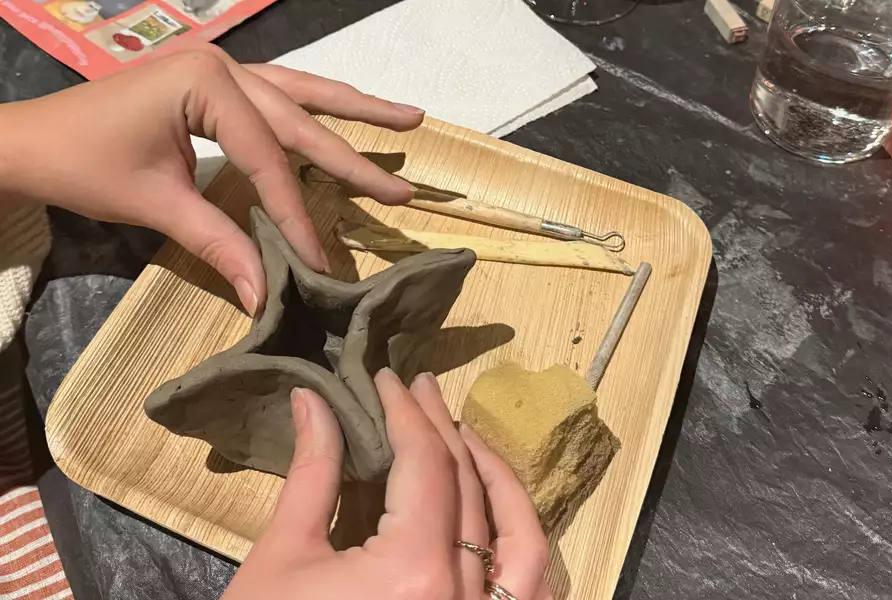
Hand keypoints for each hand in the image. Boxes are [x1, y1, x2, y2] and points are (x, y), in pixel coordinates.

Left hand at [0, 44, 422, 314]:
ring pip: (302, 92)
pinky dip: (316, 109)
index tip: (322, 262)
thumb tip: (266, 297)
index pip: (269, 160)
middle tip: (404, 190)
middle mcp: (224, 66)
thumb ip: (219, 243)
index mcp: (207, 84)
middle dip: (355, 158)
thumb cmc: (83, 163)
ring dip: (354, 109)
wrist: (28, 140)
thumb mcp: (155, 204)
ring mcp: (221, 69)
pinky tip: (346, 114)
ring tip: (409, 118)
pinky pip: (280, 95)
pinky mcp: (214, 84)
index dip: (297, 215)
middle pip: (302, 120)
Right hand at [222, 369, 551, 599]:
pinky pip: (527, 581)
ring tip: (463, 434)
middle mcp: (465, 598)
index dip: (407, 411)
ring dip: (495, 475)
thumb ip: (311, 472)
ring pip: (520, 533)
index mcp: (415, 573)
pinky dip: (519, 533)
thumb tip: (313, 399)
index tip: (388, 379)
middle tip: (418, 389)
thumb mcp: (283, 558)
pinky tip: (494, 504)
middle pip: (469, 488)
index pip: (427, 464)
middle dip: (442, 429)